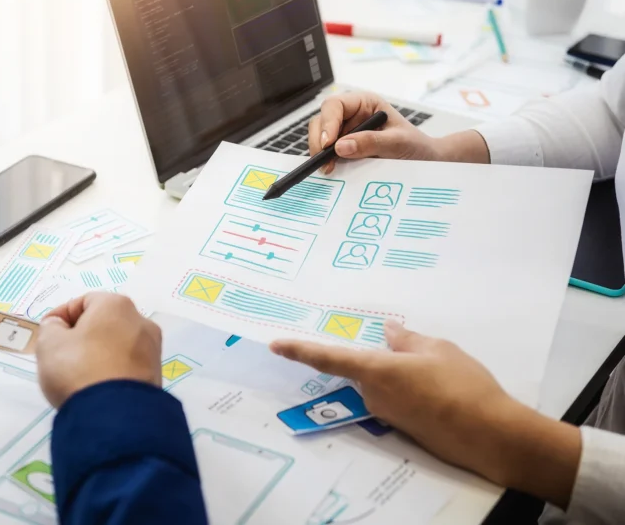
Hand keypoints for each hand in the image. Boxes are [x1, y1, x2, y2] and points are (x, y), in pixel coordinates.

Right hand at [36, 292, 161, 407]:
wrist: (114, 417)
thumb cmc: (78, 369)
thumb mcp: (50, 344)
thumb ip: (51, 327)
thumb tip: (60, 326)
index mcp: (116, 305)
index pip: (82, 302)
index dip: (60, 316)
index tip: (46, 335)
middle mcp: (141, 321)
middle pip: (103, 322)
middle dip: (81, 335)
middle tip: (60, 355)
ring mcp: (152, 349)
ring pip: (117, 344)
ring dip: (98, 353)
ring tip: (78, 374)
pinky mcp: (156, 375)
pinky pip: (127, 365)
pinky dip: (112, 370)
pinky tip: (97, 386)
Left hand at [270, 322, 580, 508]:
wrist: (490, 435)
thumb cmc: (462, 384)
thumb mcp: (438, 348)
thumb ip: (407, 340)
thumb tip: (388, 331)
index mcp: (375, 370)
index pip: (328, 358)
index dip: (299, 350)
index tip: (276, 345)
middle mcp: (373, 396)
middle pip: (364, 370)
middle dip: (385, 360)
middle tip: (422, 356)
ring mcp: (387, 415)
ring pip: (383, 385)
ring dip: (402, 376)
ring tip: (443, 373)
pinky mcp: (403, 429)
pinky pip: (398, 400)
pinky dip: (412, 391)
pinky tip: (442, 390)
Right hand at [308, 92, 489, 172]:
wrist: (423, 162)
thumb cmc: (415, 146)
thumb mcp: (397, 142)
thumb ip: (371, 142)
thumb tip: (340, 146)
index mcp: (364, 103)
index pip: (335, 105)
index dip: (328, 122)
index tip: (329, 144)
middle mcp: (351, 115)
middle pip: (321, 120)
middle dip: (319, 140)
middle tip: (325, 162)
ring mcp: (344, 132)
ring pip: (319, 136)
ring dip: (320, 152)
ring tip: (329, 169)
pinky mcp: (342, 149)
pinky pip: (326, 152)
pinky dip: (324, 161)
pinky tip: (331, 170)